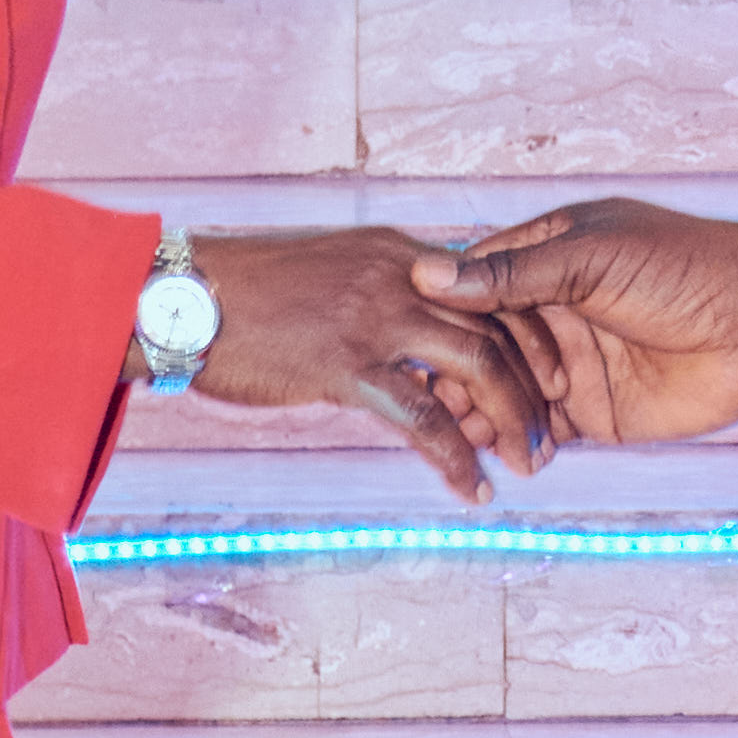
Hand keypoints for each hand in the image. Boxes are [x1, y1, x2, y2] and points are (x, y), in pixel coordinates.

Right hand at [187, 229, 552, 503]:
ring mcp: (374, 316)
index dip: (535, 333)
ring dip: (512, 419)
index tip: (555, 374)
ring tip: (528, 462)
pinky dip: (455, 454)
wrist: (181, 295)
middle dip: (539, 383)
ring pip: (477, 366)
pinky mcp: (345, 363)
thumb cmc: (247, 294)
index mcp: (400, 254)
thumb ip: (380, 293)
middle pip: (501, 325)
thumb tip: (412, 332)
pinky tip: (470, 484)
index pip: (494, 286)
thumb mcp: (329, 274)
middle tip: (550, 431)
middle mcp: (400, 276)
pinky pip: (421, 415)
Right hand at [408, 203, 737, 446]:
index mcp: (551, 256)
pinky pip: (539, 430)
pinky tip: (495, 453)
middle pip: (484, 344)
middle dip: (457, 371)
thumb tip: (427, 273)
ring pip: (505, 390)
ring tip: (456, 430)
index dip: (446, 313)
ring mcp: (571, 363)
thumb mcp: (593, 259)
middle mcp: (554, 309)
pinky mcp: (593, 412)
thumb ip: (514, 274)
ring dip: (480, 411)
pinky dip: (515, 442)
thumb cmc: (688, 270)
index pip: (478, 285)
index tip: (414, 337)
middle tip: (434, 394)